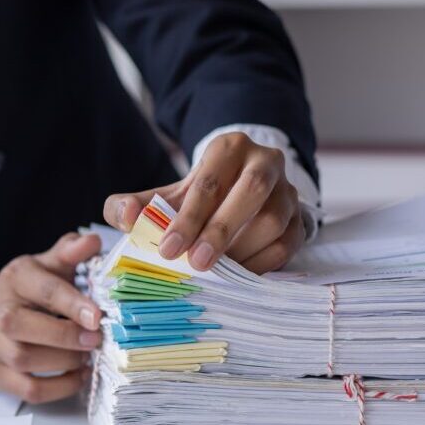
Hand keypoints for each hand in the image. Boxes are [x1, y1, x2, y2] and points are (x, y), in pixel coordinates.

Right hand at [0, 233, 102, 403]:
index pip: (42, 289)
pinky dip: (60, 388)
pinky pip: (29, 390)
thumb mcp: (44, 266)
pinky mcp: (0, 376)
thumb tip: (92, 241)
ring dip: (65, 361)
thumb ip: (69, 253)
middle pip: (21, 327)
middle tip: (96, 339)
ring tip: (88, 355)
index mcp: (15, 280)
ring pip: (25, 361)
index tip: (98, 316)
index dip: (71, 303)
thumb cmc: (24, 292)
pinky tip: (79, 375)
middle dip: (64, 336)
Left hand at [103, 131, 302, 273]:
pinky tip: (236, 276)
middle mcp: (265, 161)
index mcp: (228, 148)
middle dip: (220, 232)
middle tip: (195, 264)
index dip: (188, 218)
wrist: (235, 192)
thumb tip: (126, 216)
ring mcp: (287, 190)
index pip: (209, 182)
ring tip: (215, 271)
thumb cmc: (196, 198)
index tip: (168, 249)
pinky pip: (287, 243)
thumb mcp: (163, 195)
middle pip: (250, 193)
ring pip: (273, 219)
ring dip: (242, 250)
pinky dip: (262, 263)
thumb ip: (134, 204)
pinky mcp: (299, 218)